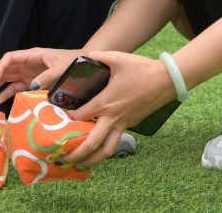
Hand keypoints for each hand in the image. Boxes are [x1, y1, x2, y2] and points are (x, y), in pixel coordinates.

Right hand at [0, 47, 81, 105]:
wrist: (85, 66)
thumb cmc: (75, 63)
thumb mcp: (63, 68)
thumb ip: (48, 76)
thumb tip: (31, 86)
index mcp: (32, 55)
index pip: (10, 58)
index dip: (0, 67)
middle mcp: (26, 63)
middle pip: (3, 68)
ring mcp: (28, 73)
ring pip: (6, 77)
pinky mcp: (31, 82)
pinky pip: (14, 87)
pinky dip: (5, 93)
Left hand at [57, 50, 175, 168]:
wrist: (166, 79)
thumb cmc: (141, 69)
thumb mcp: (117, 58)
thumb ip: (99, 56)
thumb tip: (89, 55)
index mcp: (106, 102)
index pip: (80, 116)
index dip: (67, 120)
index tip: (55, 121)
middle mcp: (113, 117)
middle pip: (92, 143)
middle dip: (75, 155)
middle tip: (61, 159)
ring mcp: (124, 123)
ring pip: (107, 150)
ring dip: (92, 161)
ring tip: (80, 166)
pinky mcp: (132, 124)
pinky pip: (115, 140)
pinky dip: (105, 149)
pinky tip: (97, 148)